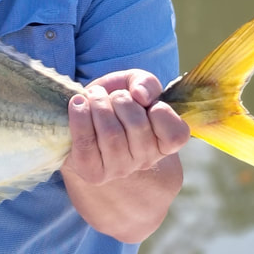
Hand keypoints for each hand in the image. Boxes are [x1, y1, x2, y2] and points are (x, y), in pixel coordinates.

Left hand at [63, 69, 189, 185]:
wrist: (83, 117)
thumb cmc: (115, 101)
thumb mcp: (134, 84)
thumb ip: (146, 82)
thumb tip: (141, 95)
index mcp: (163, 144)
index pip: (176, 134)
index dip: (159, 109)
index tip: (142, 100)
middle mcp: (145, 161)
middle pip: (138, 125)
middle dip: (120, 99)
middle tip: (111, 95)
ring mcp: (119, 169)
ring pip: (111, 133)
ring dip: (98, 104)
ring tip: (94, 96)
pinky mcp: (92, 171)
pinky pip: (85, 142)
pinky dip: (79, 115)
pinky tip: (77, 103)